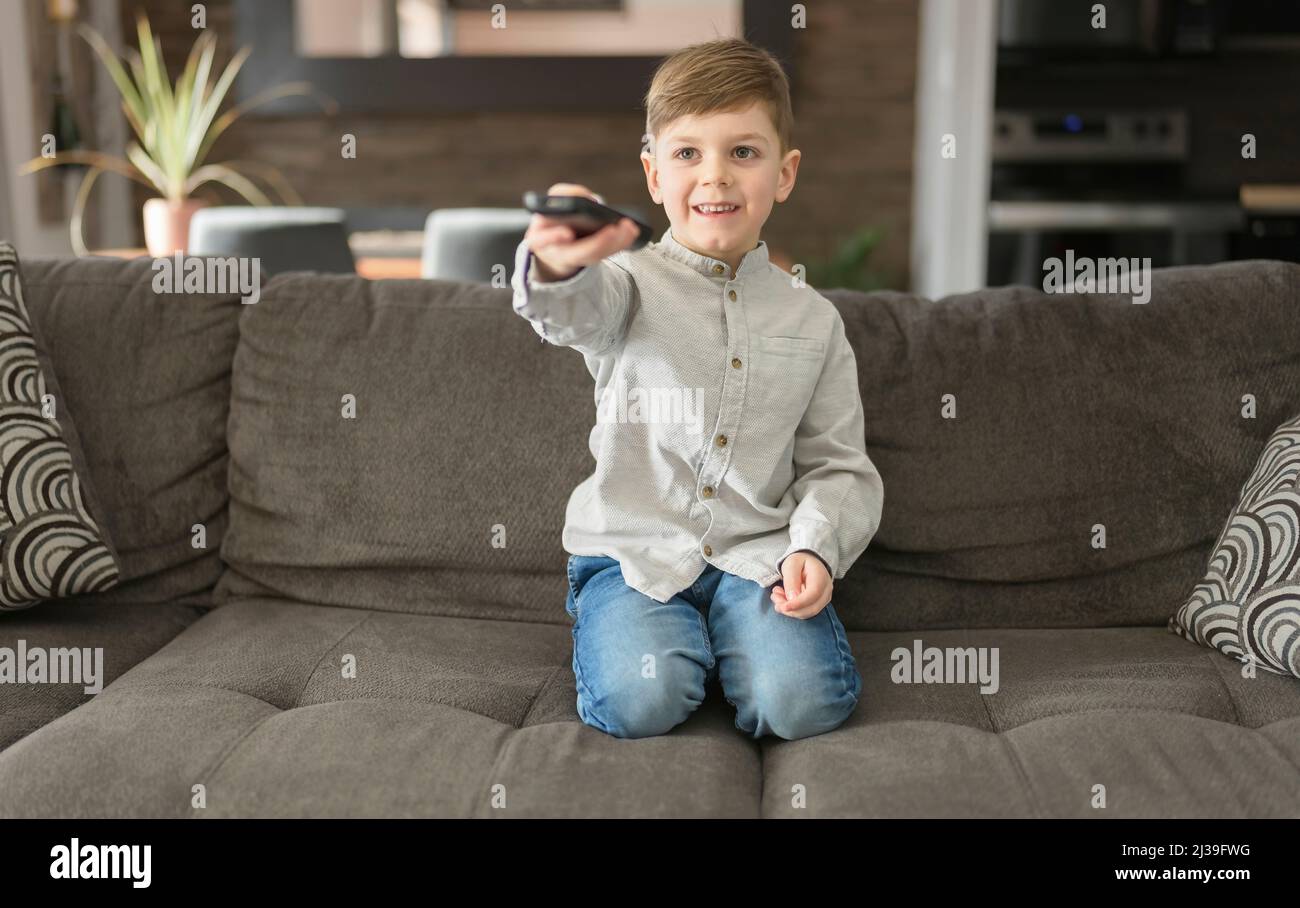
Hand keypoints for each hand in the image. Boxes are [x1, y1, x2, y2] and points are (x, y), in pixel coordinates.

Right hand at [526, 182, 640, 281]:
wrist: (557, 243)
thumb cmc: (555, 216)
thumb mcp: (553, 201)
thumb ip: (565, 194)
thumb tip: (589, 198)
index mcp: (538, 237)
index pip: (542, 240)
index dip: (553, 237)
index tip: (566, 233)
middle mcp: (556, 254)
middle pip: (577, 253)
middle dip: (598, 243)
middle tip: (615, 230)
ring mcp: (574, 260)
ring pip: (595, 256)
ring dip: (615, 242)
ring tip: (630, 228)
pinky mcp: (590, 259)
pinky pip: (606, 254)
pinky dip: (621, 243)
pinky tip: (632, 232)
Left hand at [771, 550, 831, 618]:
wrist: (808, 562)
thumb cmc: (800, 561)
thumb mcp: (792, 564)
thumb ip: (791, 580)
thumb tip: (792, 599)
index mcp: (821, 577)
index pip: (813, 594)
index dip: (798, 603)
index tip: (783, 607)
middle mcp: (826, 590)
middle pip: (810, 608)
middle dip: (790, 608)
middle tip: (774, 597)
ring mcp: (823, 599)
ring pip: (806, 613)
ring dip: (788, 609)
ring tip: (776, 596)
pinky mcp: (817, 605)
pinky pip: (804, 613)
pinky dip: (791, 610)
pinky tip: (782, 599)